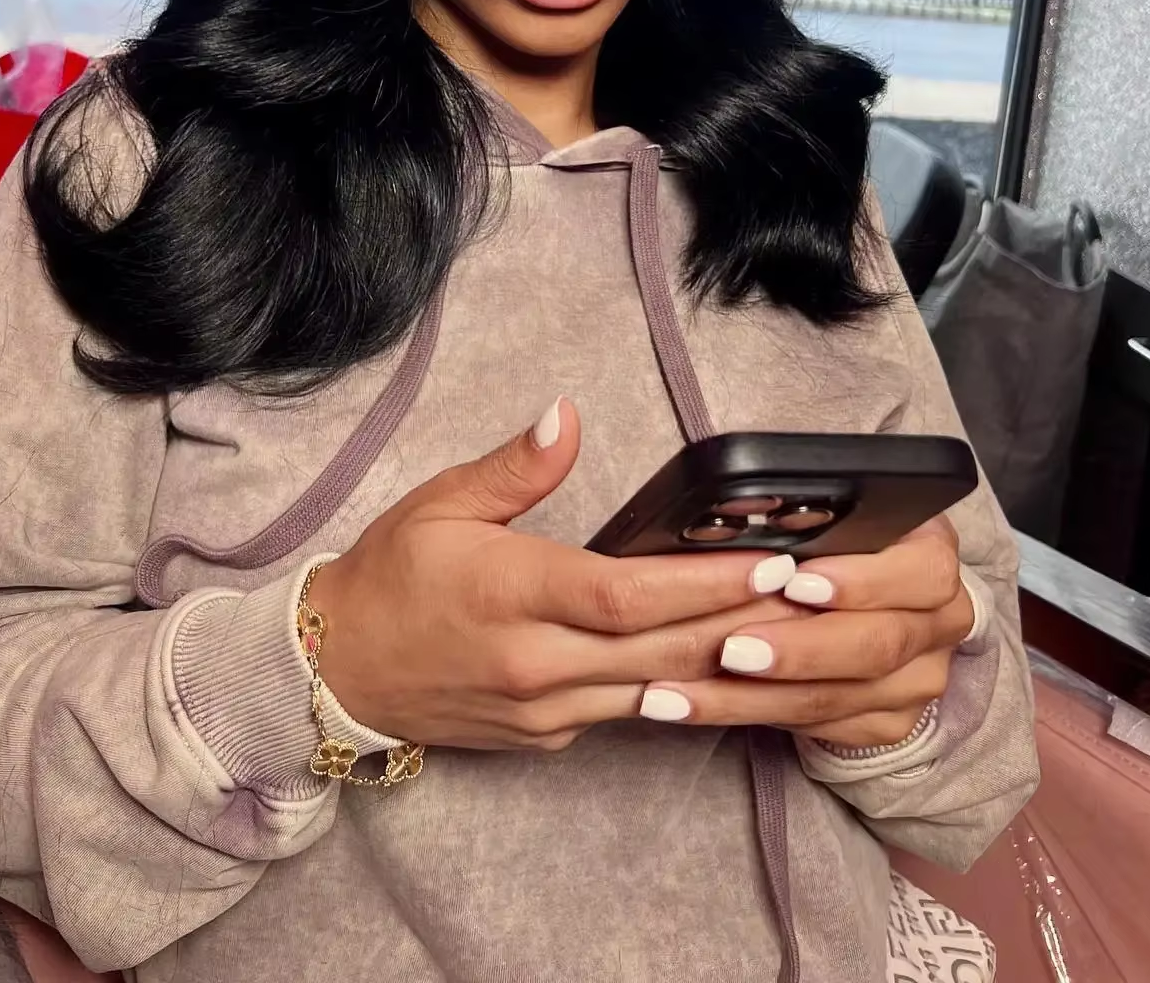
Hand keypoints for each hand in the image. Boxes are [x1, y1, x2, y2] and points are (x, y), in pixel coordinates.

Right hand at [309, 398, 806, 751]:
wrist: (336, 671)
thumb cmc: (390, 576)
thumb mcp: (441, 502)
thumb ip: (515, 465)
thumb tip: (567, 414)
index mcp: (510, 593)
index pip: (627, 595)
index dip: (706, 585)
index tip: (770, 563)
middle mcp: (534, 663)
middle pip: (661, 648)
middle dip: (744, 622)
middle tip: (813, 592)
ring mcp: (543, 710)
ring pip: (655, 688)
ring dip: (725, 661)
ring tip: (792, 628)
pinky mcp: (545, 736)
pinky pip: (625, 709)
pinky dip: (676, 684)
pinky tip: (720, 661)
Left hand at [636, 517, 973, 747]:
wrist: (872, 597)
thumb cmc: (841, 540)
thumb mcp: (838, 514)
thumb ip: (809, 517)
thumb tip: (748, 512)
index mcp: (931, 557)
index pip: (921, 572)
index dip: (861, 580)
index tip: (794, 580)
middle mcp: (940, 623)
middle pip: (876, 645)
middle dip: (796, 650)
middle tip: (731, 650)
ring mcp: (918, 680)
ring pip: (837, 698)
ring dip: (753, 697)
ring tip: (683, 691)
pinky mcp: (887, 722)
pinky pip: (819, 726)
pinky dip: (752, 715)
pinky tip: (697, 705)